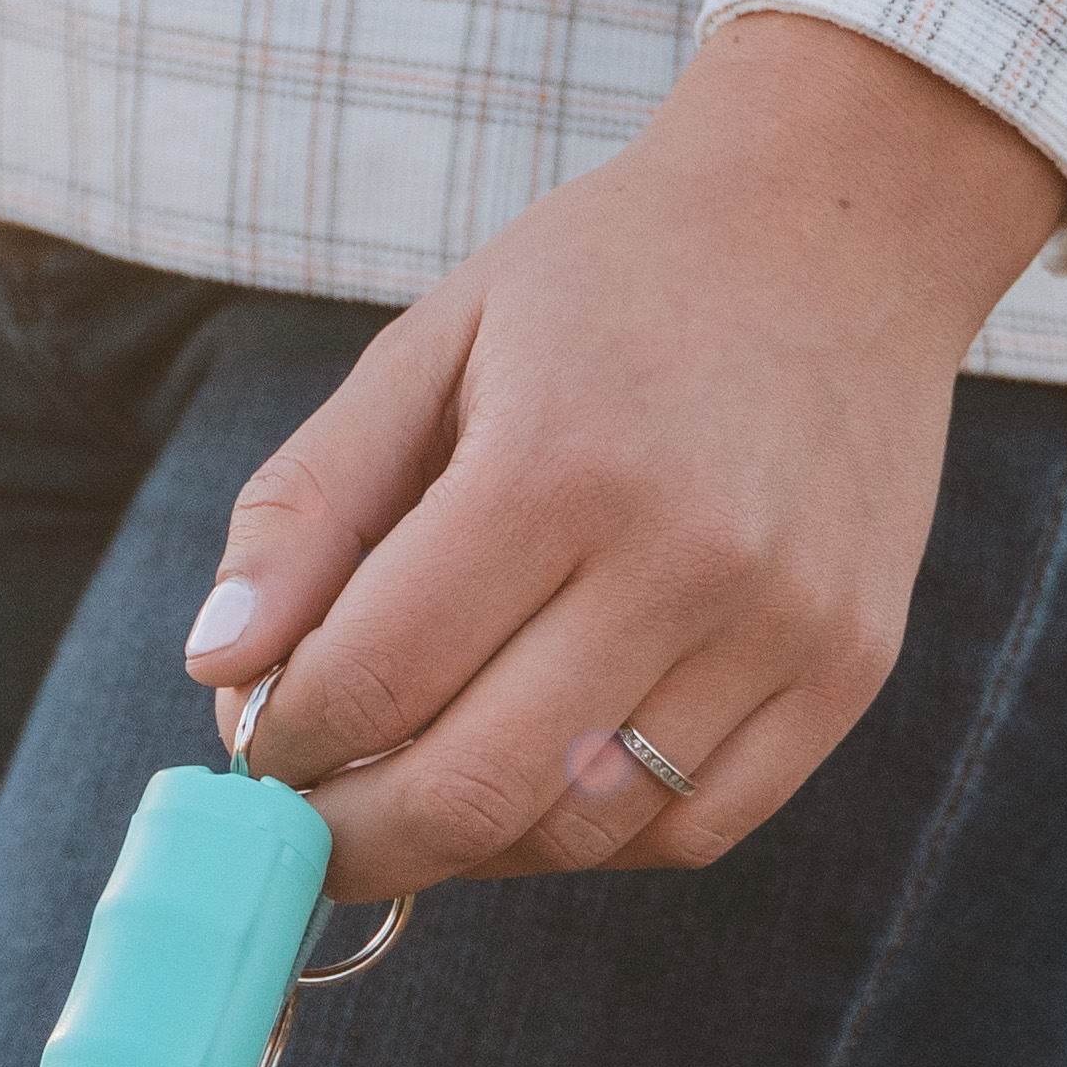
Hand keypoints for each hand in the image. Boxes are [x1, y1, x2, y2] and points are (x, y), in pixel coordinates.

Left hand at [187, 18, 1066, 900]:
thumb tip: (216, 667)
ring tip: (423, 788)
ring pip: (584, 832)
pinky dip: (597, 835)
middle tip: (310, 826)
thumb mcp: (433, 344)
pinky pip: (698, 827)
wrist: (840, 224)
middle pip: (473, 788)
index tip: (258, 745)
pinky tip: (545, 776)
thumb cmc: (609, 283)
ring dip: (474, 843)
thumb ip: (310, 503)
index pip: (374, 677)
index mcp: (556, 460)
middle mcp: (684, 556)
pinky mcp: (850, 665)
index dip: (285, 743)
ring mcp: (782, 623)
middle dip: (356, 837)